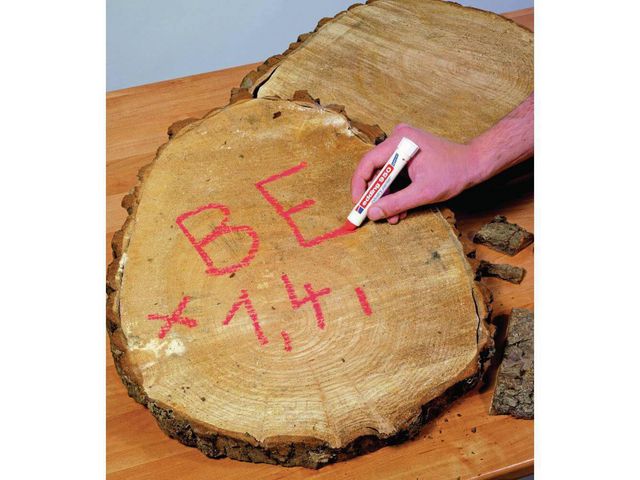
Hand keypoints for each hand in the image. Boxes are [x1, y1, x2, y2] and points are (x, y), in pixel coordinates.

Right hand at [351, 124, 476, 223]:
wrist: (474, 164)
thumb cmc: (454, 173)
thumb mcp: (423, 192)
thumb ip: (395, 203)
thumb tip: (372, 213)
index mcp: (400, 142)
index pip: (368, 163)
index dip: (360, 186)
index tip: (358, 204)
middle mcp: (398, 140)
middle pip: (375, 170)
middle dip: (375, 195)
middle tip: (372, 214)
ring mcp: (403, 146)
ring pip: (384, 175)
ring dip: (386, 197)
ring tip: (392, 217)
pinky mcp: (407, 155)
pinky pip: (394, 174)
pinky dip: (395, 192)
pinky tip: (400, 209)